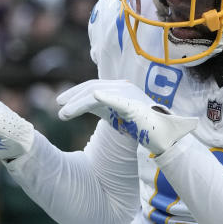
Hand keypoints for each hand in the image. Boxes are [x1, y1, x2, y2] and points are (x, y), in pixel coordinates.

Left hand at [57, 79, 197, 153]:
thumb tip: (81, 106)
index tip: (60, 101)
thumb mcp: (116, 115)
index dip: (75, 93)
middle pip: (92, 88)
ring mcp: (129, 97)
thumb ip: (102, 107)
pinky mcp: (135, 107)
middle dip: (73, 96)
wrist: (164, 137)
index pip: (92, 86)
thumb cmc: (140, 127)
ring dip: (78, 104)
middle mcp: (123, 89)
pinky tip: (93, 97)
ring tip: (64, 113)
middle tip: (58, 104)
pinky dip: (106, 97)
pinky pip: (118, 101)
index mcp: (119, 89)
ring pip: (98, 95)